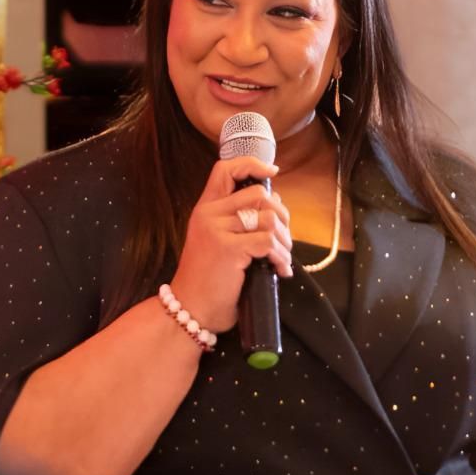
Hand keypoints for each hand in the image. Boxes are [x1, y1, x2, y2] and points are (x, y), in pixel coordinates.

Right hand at [170, 155, 292, 333]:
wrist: (190, 309)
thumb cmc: (207, 280)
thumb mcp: (216, 242)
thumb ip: (236, 221)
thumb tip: (273, 204)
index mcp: (205, 208)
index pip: (225, 170)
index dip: (252, 165)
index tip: (273, 172)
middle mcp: (209, 214)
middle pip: (259, 194)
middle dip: (282, 215)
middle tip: (284, 237)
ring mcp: (217, 230)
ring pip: (269, 218)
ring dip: (285, 239)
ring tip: (282, 258)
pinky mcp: (229, 249)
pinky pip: (269, 242)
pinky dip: (281, 257)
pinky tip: (280, 270)